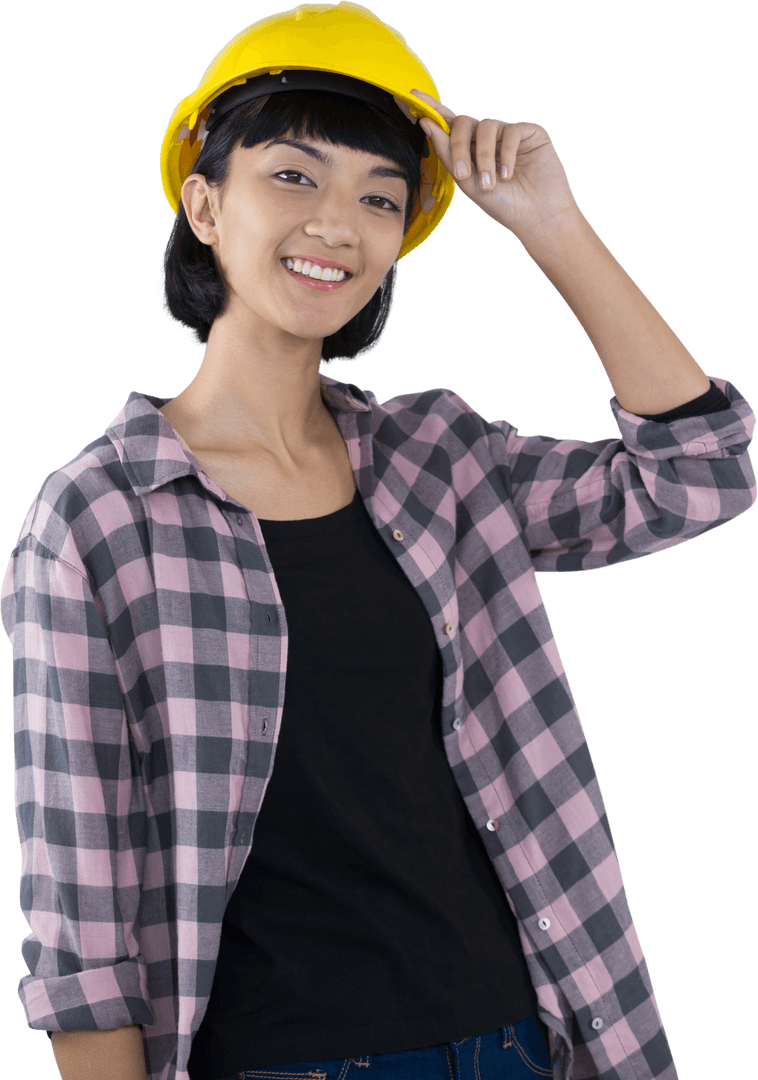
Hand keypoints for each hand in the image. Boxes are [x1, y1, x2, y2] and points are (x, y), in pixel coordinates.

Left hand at [410, 89, 581, 240]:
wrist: (536, 216)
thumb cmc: (503, 203)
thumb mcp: (467, 181)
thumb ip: (447, 153)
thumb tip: (428, 123)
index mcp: (470, 149)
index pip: (449, 123)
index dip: (432, 108)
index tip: (412, 95)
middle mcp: (488, 137)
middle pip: (463, 122)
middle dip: (458, 146)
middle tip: (463, 174)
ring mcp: (508, 132)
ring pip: (485, 126)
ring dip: (483, 157)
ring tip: (490, 184)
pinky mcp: (530, 131)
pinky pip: (511, 131)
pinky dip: (506, 154)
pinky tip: (508, 175)